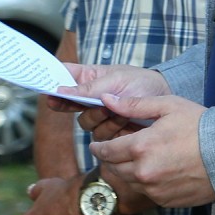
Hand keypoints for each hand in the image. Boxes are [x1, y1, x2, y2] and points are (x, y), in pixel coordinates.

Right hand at [51, 64, 169, 141]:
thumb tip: (59, 90)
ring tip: (121, 110)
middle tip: (101, 103)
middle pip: (68, 105)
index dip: (51, 83)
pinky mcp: (108, 131)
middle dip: (85, 106)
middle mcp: (89, 97)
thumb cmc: (142, 82)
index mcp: (88, 77)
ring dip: (102, 118)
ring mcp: (98, 115)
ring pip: (84, 123)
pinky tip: (125, 121)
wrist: (165, 101)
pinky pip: (99, 136)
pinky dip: (113, 129)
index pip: (62, 77)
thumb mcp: (116, 80)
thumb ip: (88, 88)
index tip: (49, 91)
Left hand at [87, 94, 214, 208]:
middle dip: (112, 159)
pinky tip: (159, 171)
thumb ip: (133, 104)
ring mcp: (154, 189)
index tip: (97, 145)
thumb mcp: (169, 106)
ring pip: (128, 182)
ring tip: (141, 159)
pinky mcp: (165, 201)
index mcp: (140, 147)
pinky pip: (147, 193)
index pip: (106, 151)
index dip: (98, 147)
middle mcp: (143, 172)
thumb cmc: (201, 126)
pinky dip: (147, 183)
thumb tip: (105, 99)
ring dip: (128, 171)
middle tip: (119, 150)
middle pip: (113, 168)